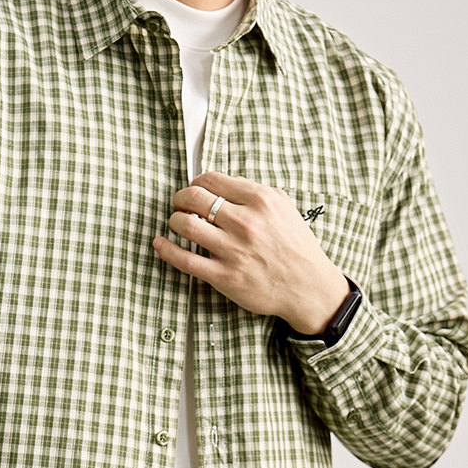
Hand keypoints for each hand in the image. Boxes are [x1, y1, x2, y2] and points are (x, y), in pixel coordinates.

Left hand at [152, 171, 352, 334]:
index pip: (212, 180)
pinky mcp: (224, 276)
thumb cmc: (295, 247)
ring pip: (186, 225)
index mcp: (260, 200)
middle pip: (194, 198)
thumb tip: (223, 186)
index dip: (195, 182)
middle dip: (180, 198)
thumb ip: (254, 194)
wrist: (307, 286)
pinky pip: (185, 260)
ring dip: (174, 220)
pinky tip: (160, 243)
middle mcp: (245, 222)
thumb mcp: (283, 208)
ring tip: (176, 222)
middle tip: (179, 204)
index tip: (193, 189)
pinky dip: (166, 249)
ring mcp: (233, 250)